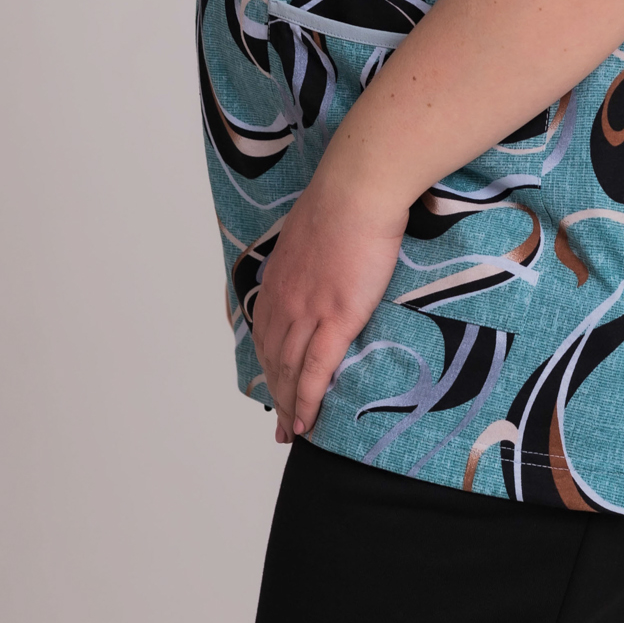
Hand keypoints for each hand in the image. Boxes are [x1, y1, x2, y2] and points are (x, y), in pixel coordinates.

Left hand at [251, 157, 407, 443]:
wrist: (358, 189)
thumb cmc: (345, 198)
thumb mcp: (315, 226)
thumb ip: (314, 252)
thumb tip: (326, 257)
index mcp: (279, 277)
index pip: (265, 331)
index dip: (267, 363)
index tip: (273, 384)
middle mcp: (284, 299)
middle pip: (273, 358)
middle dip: (275, 394)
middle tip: (281, 425)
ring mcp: (307, 311)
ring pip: (288, 371)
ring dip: (288, 406)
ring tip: (294, 433)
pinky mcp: (335, 319)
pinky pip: (315, 371)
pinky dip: (306, 401)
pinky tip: (306, 422)